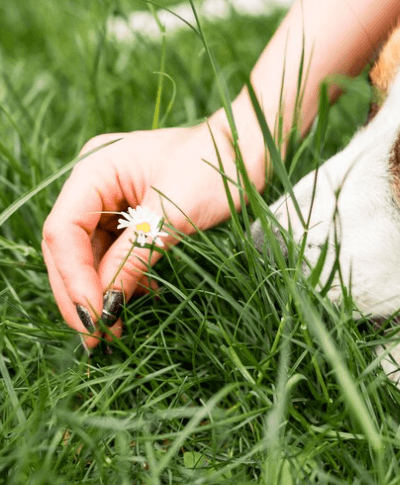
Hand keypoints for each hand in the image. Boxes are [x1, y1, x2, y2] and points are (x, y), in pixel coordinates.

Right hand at [42, 120, 257, 348]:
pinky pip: (117, 253)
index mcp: (94, 169)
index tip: (93, 317)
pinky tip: (140, 298)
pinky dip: (124, 279)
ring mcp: (113, 200)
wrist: (249, 150)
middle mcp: (95, 183)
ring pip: (92, 255)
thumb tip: (105, 308)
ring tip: (117, 327)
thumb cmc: (215, 168)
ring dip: (103, 290)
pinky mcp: (134, 216)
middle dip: (81, 292)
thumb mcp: (172, 217)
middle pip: (69, 247)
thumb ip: (133, 259)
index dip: (72, 279)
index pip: (62, 231)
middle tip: (97, 337)